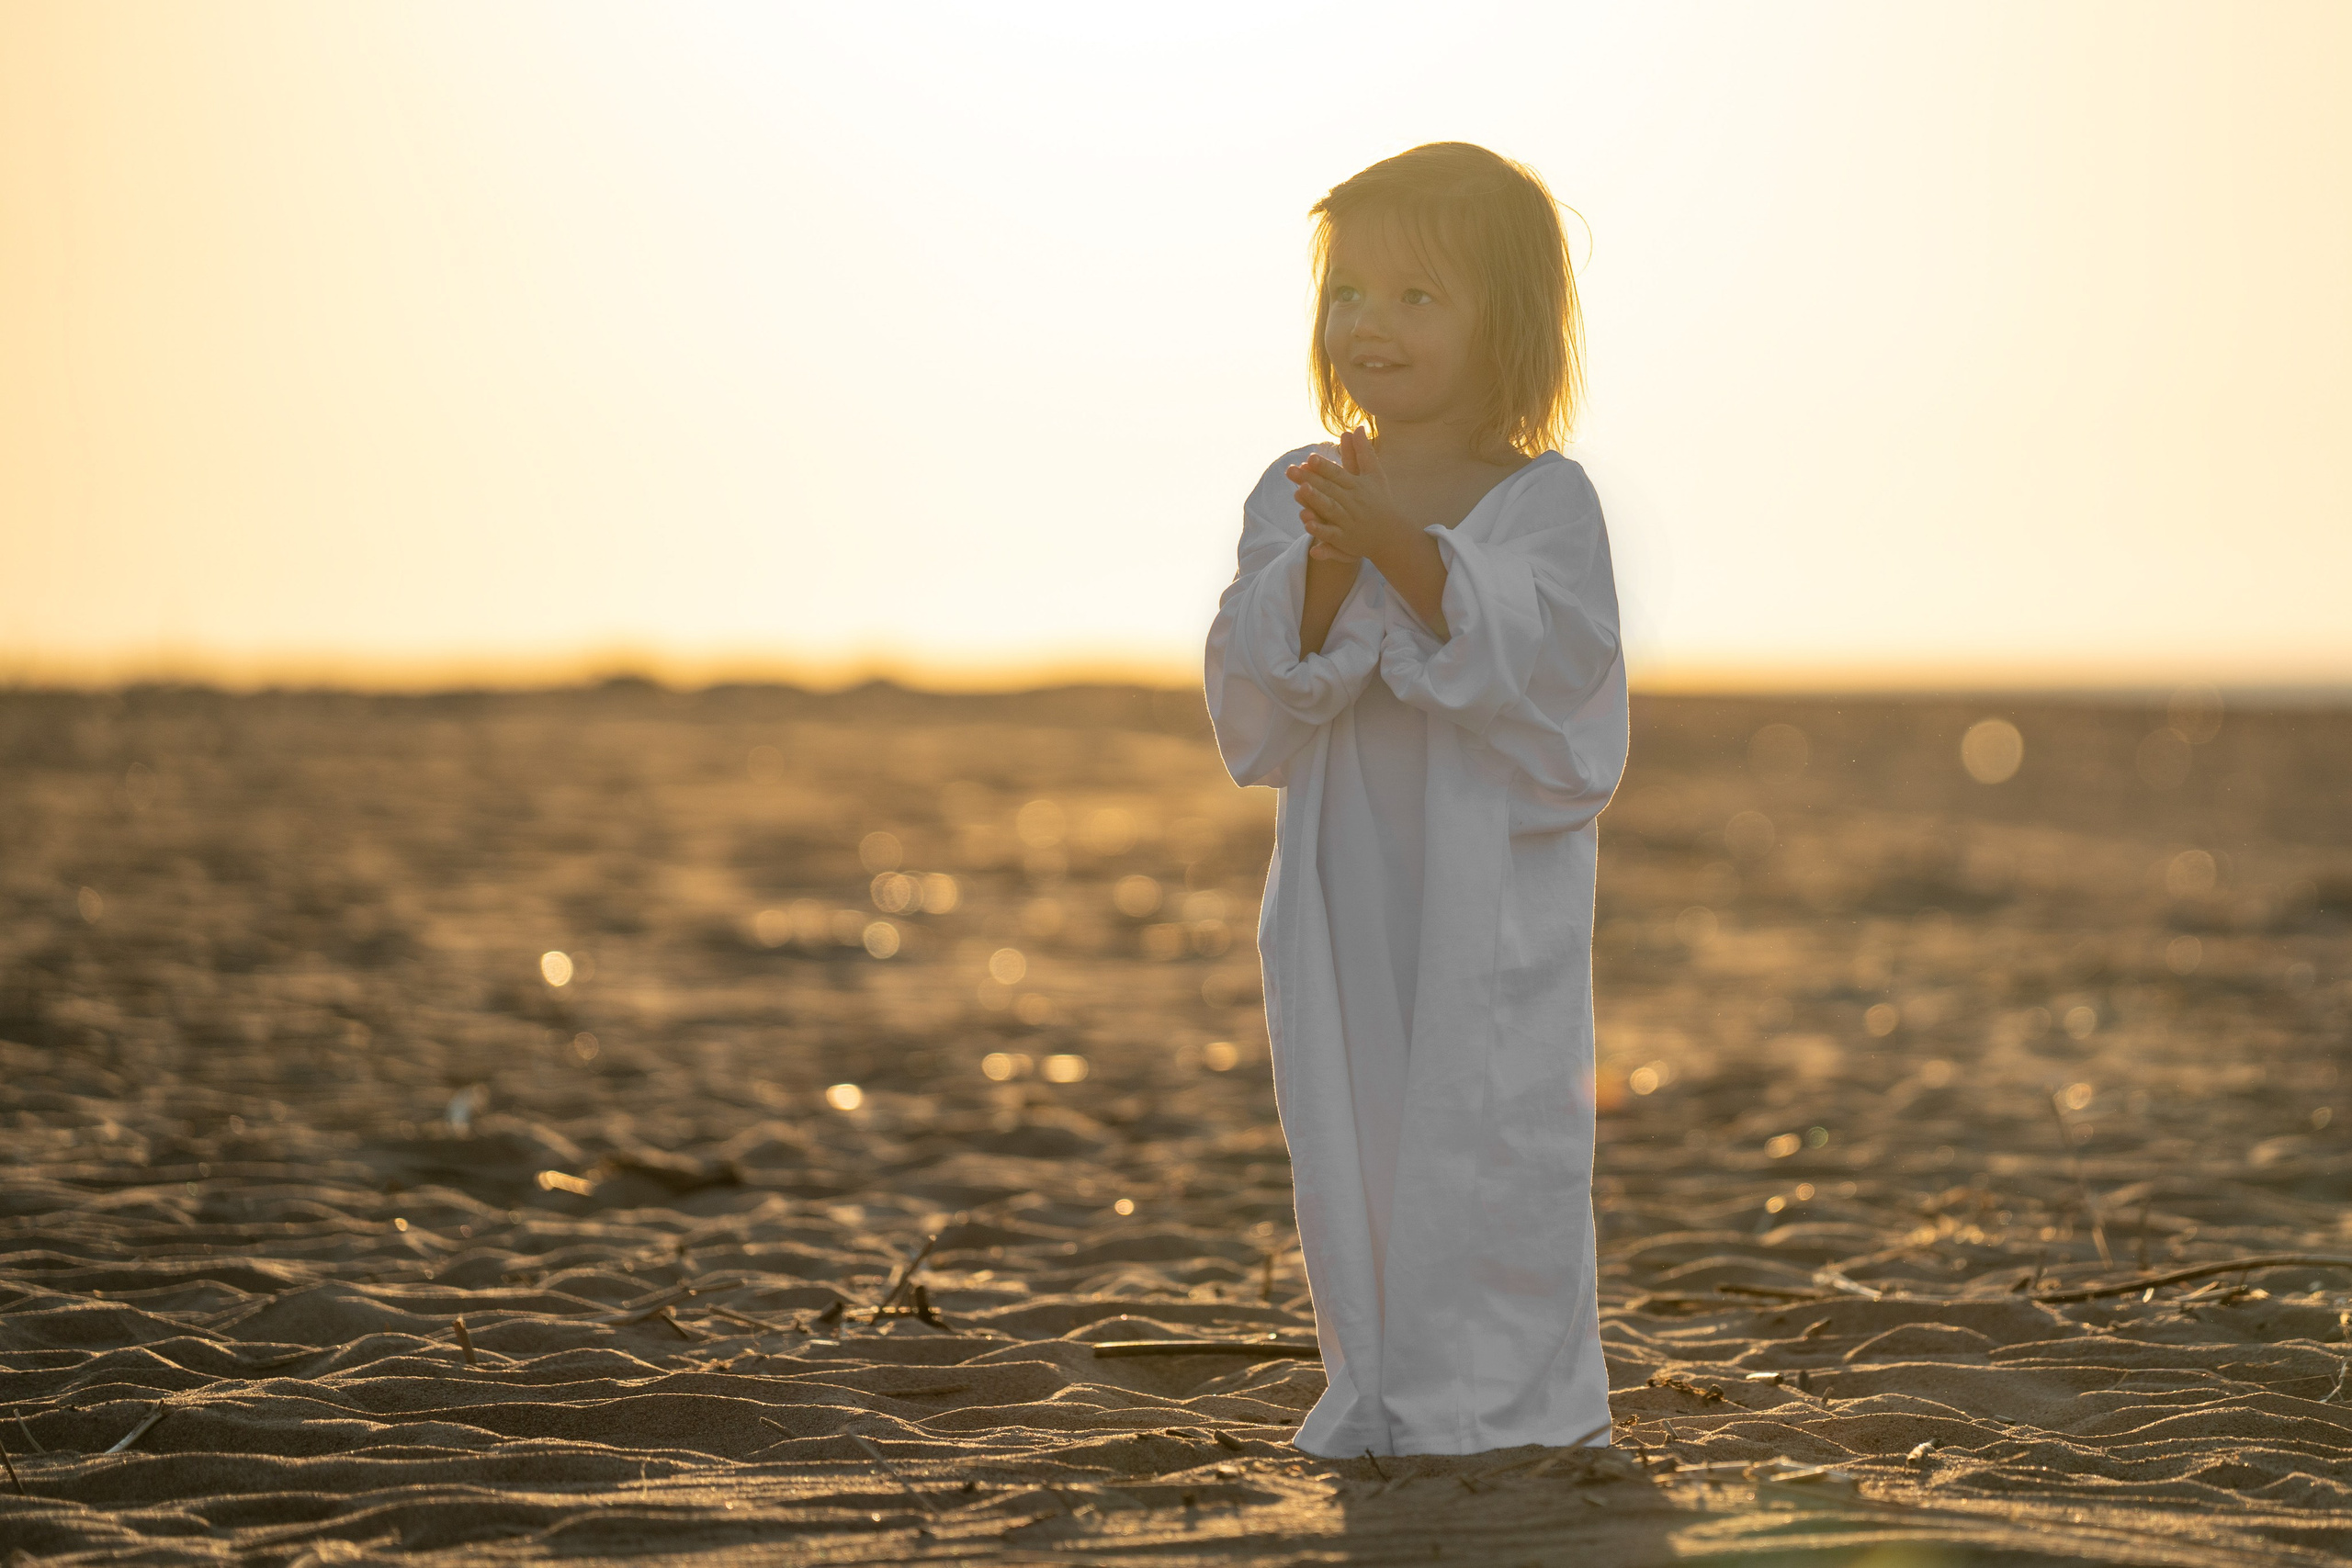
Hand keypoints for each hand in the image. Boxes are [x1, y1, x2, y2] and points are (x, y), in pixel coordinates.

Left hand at [1286, 428, 1408, 566]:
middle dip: (1310, 479)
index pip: (1338, 474)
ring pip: (1330, 509)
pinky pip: (1332, 534)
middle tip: (1290, 470)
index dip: (1324, 466)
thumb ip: (1362, 452)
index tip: (1310, 458)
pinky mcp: (1345, 538)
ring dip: (1316, 500)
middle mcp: (1352, 502)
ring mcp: (1348, 521)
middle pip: (1328, 489)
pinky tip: (1307, 525)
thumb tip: (1356, 428)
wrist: (1392, 533)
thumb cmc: (1380, 500)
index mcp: (1356, 486)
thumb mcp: (1374, 474)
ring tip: (1300, 491)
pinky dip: (1321, 531)